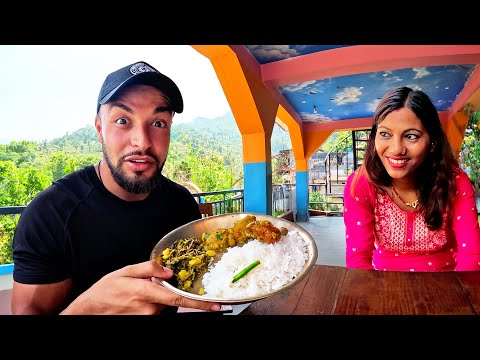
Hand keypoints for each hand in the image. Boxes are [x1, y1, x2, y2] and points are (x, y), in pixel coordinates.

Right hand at [61, 260, 221, 314]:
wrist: (88, 310)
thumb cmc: (105, 290)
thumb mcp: (125, 271)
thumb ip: (149, 268)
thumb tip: (169, 270)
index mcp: (147, 293)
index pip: (179, 298)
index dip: (200, 303)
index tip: (217, 305)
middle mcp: (150, 309)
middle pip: (170, 298)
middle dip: (164, 290)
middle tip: (145, 286)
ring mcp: (147, 318)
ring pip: (162, 305)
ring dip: (156, 298)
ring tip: (135, 294)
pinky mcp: (143, 321)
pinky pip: (155, 311)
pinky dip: (151, 304)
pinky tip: (136, 301)